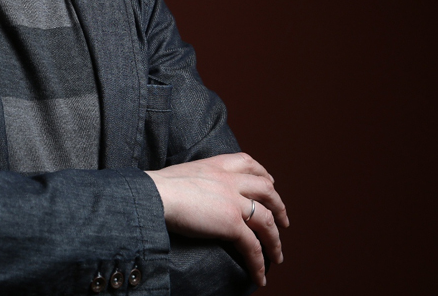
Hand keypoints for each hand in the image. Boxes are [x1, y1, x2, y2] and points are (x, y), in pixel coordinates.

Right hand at [145, 153, 288, 286]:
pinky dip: (260, 263)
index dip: (264, 173)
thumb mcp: (182, 174)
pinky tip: (260, 275)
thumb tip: (194, 194)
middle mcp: (229, 179)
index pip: (248, 163)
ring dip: (275, 240)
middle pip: (266, 189)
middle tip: (283, 220)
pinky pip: (253, 246)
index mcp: (216, 165)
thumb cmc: (157, 187)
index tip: (270, 182)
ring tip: (278, 255)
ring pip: (267, 220)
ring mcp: (233, 201)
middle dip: (278, 206)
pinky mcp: (231, 223)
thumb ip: (197, 180)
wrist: (154, 195)